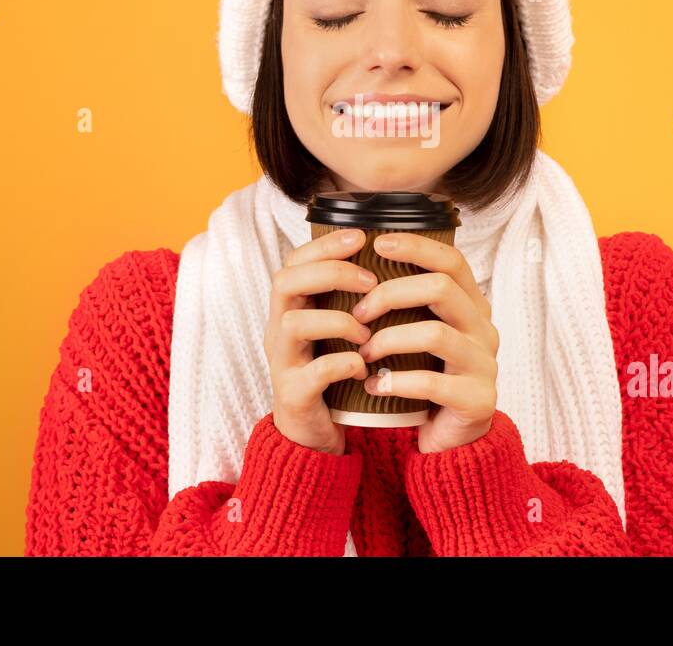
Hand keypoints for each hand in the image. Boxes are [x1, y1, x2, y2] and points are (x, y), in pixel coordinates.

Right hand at [265, 228, 375, 455]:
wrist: (313, 436)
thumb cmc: (332, 374)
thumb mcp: (337, 332)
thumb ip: (350, 301)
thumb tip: (394, 261)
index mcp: (291, 310)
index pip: (294, 262)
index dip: (324, 245)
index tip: (360, 236)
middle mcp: (278, 330)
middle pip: (285, 282)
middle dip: (330, 273)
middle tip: (370, 280)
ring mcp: (282, 362)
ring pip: (293, 324)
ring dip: (338, 320)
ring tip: (367, 332)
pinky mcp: (293, 396)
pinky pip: (312, 372)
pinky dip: (341, 364)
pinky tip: (363, 367)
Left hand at [352, 232, 498, 453]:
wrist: (453, 438)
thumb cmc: (428, 375)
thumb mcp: (422, 333)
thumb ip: (407, 304)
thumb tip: (358, 266)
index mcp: (472, 306)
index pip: (452, 260)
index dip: (417, 247)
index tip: (378, 244)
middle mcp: (484, 329)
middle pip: (441, 288)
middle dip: (391, 294)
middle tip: (358, 312)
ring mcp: (484, 364)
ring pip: (435, 334)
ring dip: (389, 339)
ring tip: (363, 351)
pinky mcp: (477, 399)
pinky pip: (433, 383)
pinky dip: (397, 382)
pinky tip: (374, 385)